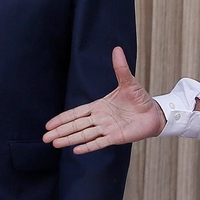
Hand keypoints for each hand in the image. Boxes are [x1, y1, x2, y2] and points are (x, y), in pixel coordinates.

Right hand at [43, 47, 163, 152]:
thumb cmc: (140, 98)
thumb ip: (120, 68)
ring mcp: (107, 129)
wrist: (154, 112)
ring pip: (84, 135)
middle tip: (45, 138)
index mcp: (99, 106)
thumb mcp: (128, 82)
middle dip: (60, 131)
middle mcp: (100, 119)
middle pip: (76, 126)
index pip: (77, 113)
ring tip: (55, 143)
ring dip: (69, 139)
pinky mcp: (116, 137)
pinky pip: (100, 143)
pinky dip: (88, 146)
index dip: (63, 118)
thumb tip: (117, 49)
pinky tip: (76, 150)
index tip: (49, 124)